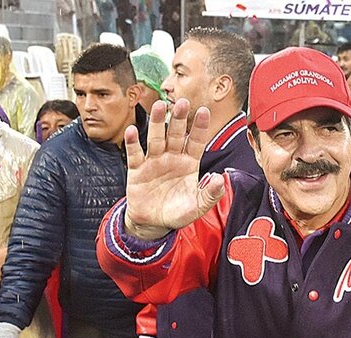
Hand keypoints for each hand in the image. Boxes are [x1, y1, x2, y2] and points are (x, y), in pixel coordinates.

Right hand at [122, 100, 226, 240]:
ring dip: (157, 123)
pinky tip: (132, 131)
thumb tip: (219, 180)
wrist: (153, 222)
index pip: (196, 142)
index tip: (204, 111)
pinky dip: (133, 142)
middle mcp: (172, 158)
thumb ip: (210, 194)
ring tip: (159, 106)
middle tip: (182, 102)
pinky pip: (135, 154)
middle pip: (175, 134)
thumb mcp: (197, 207)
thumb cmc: (177, 212)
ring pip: (156, 138)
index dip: (199, 127)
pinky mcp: (137, 170)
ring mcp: (154, 161)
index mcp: (189, 163)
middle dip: (179, 118)